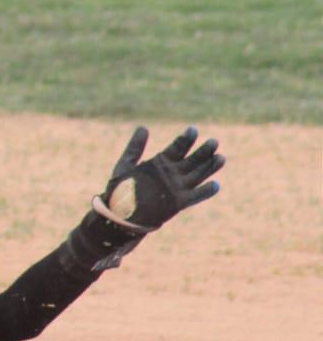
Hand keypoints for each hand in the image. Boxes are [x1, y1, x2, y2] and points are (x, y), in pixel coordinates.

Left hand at [95, 126, 223, 231]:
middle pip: (192, 160)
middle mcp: (173, 173)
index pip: (178, 147)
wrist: (121, 212)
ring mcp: (178, 187)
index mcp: (162, 162)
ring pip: (198, 175)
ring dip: (210, 167)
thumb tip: (143, 127)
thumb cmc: (123, 188)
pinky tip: (215, 185)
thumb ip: (134, 147)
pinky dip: (206, 191)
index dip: (186, 139)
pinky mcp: (179, 202)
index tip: (193, 129)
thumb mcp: (126, 164)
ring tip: (221, 157)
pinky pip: (196, 196)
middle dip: (204, 151)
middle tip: (214, 141)